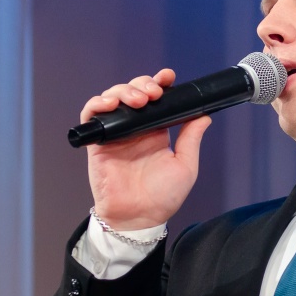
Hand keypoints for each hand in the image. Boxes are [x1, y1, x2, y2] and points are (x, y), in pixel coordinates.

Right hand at [81, 68, 211, 229]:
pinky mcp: (98, 142)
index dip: (159, 83)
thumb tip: (204, 115)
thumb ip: (191, 139)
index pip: (156, 99)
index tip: (167, 77)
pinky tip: (109, 104)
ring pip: (112, 98)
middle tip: (153, 93)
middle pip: (133, 92)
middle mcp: (135, 129)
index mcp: (155, 131)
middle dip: (142, 84)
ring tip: (138, 100)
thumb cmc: (162, 197)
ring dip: (123, 91)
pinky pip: (91, 116)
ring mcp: (115, 134)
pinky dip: (97, 105)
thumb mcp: (185, 165)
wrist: (139, 218)